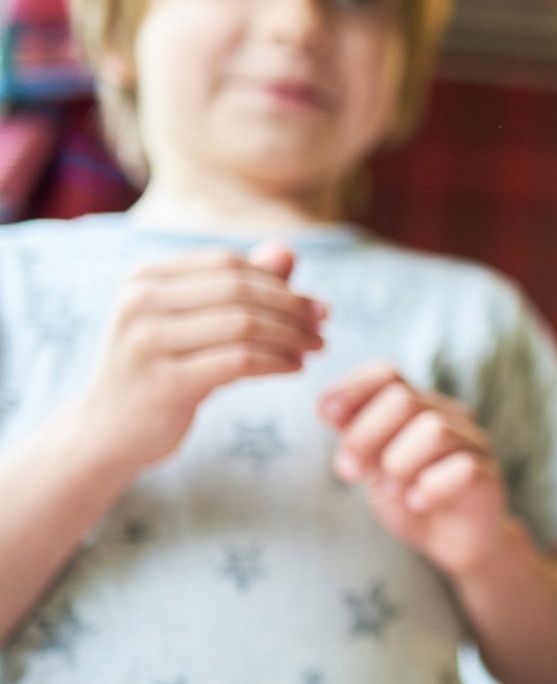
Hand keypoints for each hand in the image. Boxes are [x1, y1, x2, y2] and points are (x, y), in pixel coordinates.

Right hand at [77, 242, 325, 470]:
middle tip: (322, 326)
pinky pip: (240, 361)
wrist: (108, 431)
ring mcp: (148, 341)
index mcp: (145, 277)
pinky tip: (296, 367)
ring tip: (314, 348)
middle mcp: (140, 302)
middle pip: (239, 290)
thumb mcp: (193, 322)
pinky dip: (277, 361)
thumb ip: (237, 287)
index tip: (315, 305)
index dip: (279, 282)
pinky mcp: (165, 382)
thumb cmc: (160, 370)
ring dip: (291, 335)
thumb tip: (288, 252)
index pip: (228, 264)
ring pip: (244, 324)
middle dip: (291, 307)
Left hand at [318, 361, 509, 574]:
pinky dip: (430, 487)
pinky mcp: (489, 477)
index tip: (325, 417)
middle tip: (349, 472)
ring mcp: (474, 445)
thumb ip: (357, 436)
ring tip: (391, 490)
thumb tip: (328, 409)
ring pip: (434, 431)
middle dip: (365, 436)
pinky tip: (418, 503)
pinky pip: (462, 468)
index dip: (352, 389)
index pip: (387, 375)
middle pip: (403, 401)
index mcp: (419, 407)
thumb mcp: (374, 465)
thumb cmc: (411, 499)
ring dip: (399, 464)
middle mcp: (450, 417)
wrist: (453, 543)